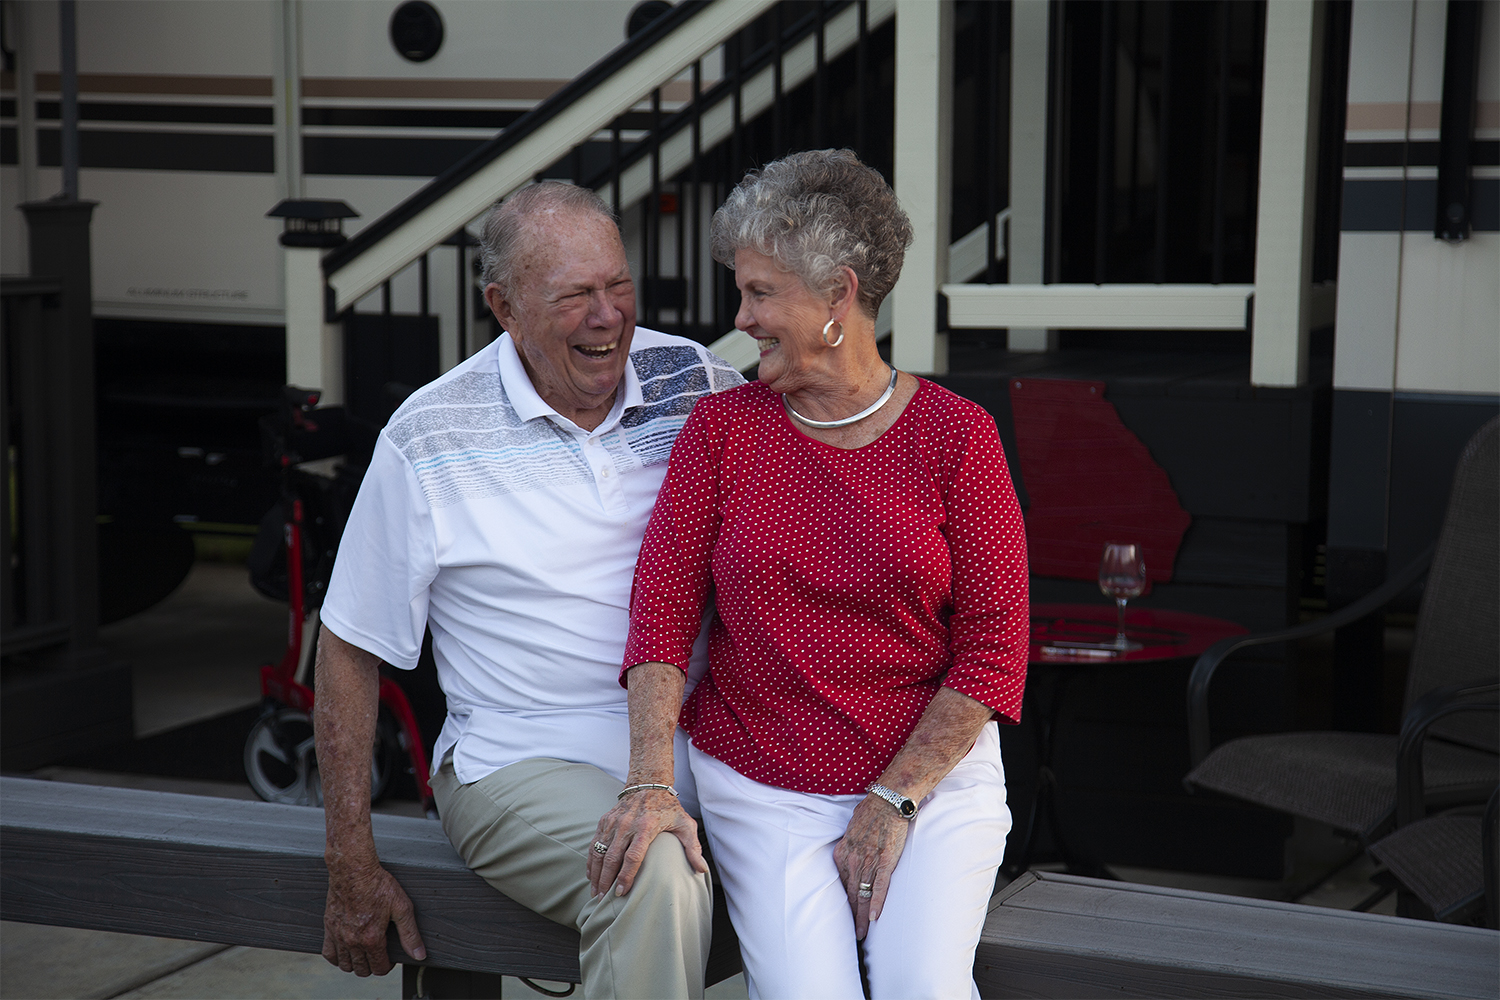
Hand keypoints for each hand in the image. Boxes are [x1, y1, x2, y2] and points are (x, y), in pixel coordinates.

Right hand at [322, 861, 425, 976]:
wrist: (354, 870)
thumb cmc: (378, 885)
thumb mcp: (402, 907)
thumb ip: (410, 934)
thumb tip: (419, 954)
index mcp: (372, 938)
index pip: (379, 968)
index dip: (387, 966)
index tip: (390, 959)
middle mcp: (353, 941)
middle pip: (362, 969)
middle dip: (372, 966)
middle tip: (378, 955)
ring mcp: (339, 935)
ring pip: (345, 965)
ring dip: (355, 964)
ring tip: (364, 954)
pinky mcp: (329, 927)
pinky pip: (329, 953)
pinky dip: (336, 957)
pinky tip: (345, 951)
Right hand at [588, 789, 708, 896]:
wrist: (648, 784)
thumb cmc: (669, 807)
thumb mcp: (685, 824)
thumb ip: (693, 847)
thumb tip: (702, 869)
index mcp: (646, 826)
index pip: (633, 856)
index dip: (626, 876)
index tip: (621, 892)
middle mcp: (627, 824)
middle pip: (612, 857)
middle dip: (606, 881)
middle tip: (604, 899)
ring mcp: (614, 822)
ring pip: (600, 852)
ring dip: (596, 874)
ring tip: (596, 893)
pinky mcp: (605, 821)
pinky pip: (594, 844)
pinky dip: (591, 861)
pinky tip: (591, 875)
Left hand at [833, 796, 909, 939]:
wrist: (887, 800)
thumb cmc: (871, 812)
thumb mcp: (852, 829)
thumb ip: (850, 844)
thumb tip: (849, 851)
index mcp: (843, 853)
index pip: (841, 884)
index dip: (844, 903)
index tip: (846, 917)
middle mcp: (853, 860)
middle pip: (850, 894)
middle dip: (851, 916)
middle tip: (854, 934)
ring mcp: (869, 862)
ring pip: (862, 895)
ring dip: (862, 917)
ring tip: (862, 934)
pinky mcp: (885, 861)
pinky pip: (879, 887)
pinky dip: (875, 903)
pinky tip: (873, 917)